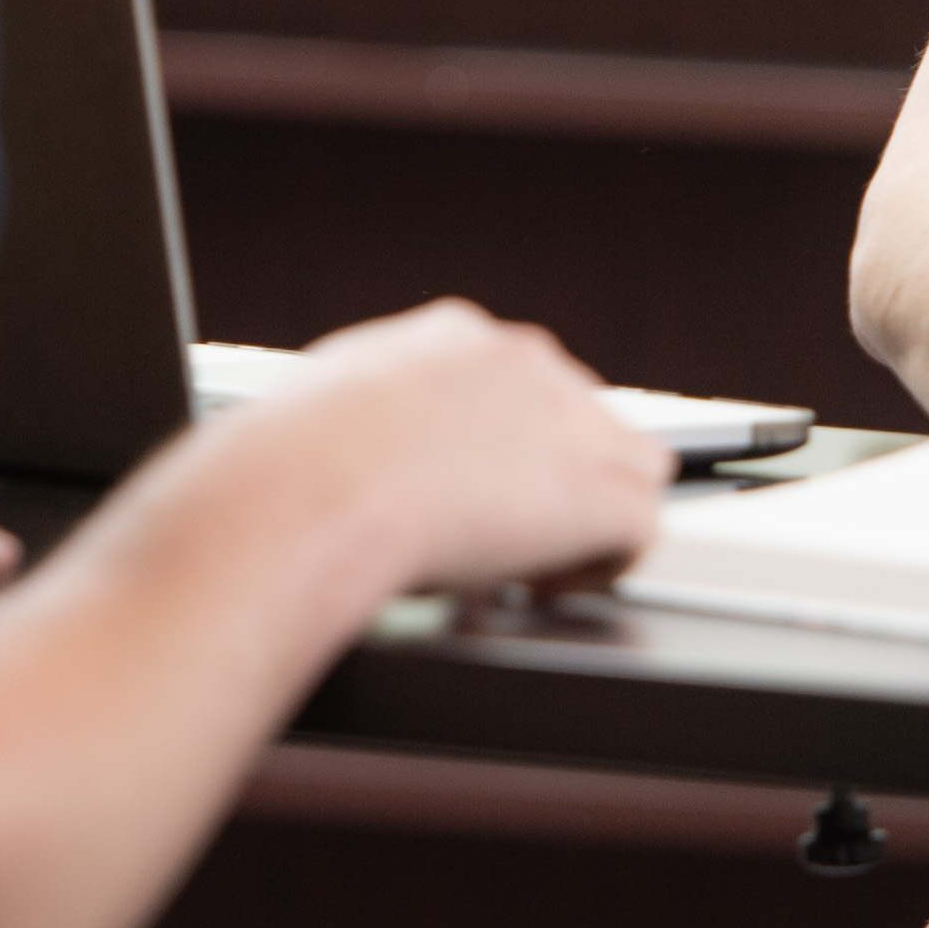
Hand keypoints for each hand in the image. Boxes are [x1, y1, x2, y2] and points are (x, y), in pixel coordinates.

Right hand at [217, 301, 673, 595]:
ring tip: (527, 568)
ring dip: (586, 519)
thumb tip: (338, 466)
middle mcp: (522, 363)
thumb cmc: (287, 467)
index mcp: (453, 340)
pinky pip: (641, 526)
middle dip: (549, 478)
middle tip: (497, 538)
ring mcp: (568, 422)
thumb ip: (356, 425)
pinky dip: (602, 566)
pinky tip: (543, 587)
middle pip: (582, 417)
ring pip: (628, 465)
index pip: (516, 385)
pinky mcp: (595, 489)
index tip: (470, 494)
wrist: (314, 486)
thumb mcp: (313, 415)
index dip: (502, 449)